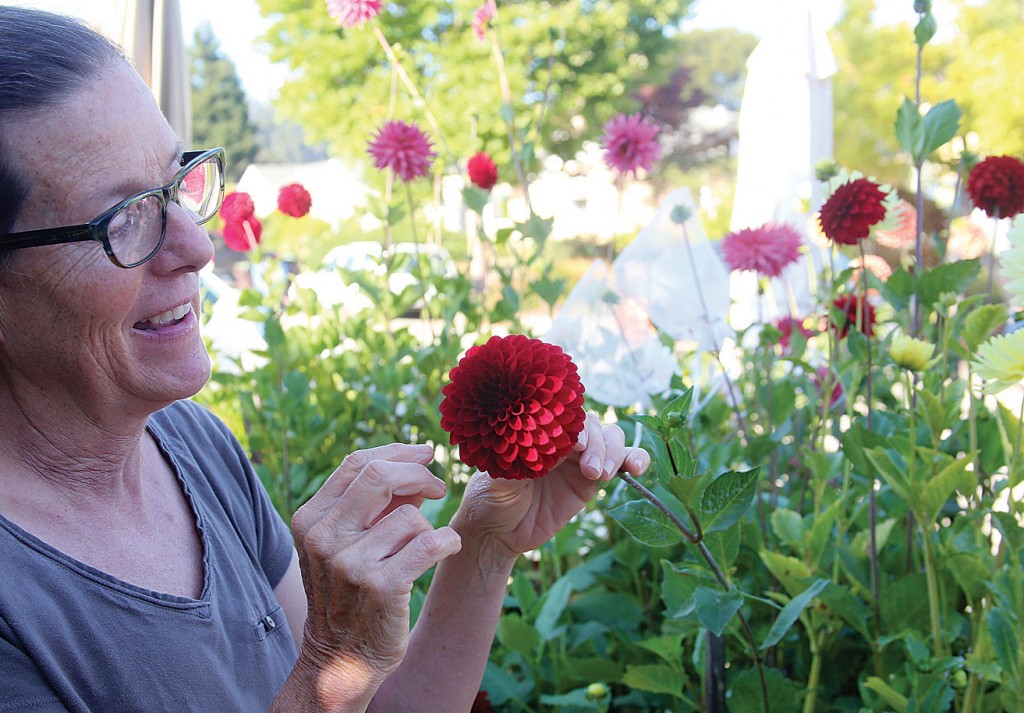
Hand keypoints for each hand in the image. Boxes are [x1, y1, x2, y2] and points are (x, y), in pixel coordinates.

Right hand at [290, 444, 462, 689]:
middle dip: (418, 473)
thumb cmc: (349, 594)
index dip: (396, 452)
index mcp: (310, 519)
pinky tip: (446, 548)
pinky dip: (447, 541)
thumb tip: (416, 464)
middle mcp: (324, 537)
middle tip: (438, 485)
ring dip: (428, 527)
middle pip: (380, 475)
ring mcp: (350, 563)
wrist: (340, 660)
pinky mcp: (381, 586)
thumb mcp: (345, 544)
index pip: (357, 463)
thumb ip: (373, 504)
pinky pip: (431, 542)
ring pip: (412, 516)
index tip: (424, 456)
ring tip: (421, 549)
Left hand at [453, 412, 649, 564]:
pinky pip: (621, 464)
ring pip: (610, 440)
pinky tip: (637, 468)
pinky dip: (635, 460)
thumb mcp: (497, 478)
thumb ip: (519, 461)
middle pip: (593, 426)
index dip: (577, 427)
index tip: (576, 444)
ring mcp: (578, 460)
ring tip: (601, 475)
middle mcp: (561, 440)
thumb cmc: (489, 498)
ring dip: (614, 452)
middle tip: (589, 469)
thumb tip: (542, 445)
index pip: (566, 416)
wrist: (496, 533)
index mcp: (537, 431)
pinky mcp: (590, 481)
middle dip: (597, 443)